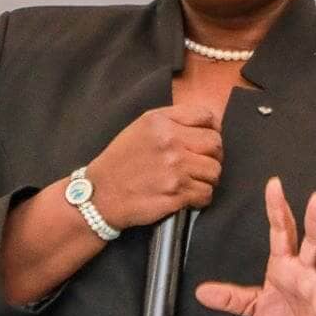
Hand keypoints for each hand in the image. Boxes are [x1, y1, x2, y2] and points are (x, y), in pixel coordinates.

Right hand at [84, 105, 222, 230]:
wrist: (100, 194)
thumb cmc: (121, 161)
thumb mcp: (140, 128)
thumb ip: (172, 120)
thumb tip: (209, 125)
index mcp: (161, 122)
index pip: (207, 117)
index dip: (212, 129)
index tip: (205, 141)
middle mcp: (170, 142)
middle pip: (216, 145)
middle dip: (213, 156)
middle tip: (201, 164)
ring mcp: (175, 169)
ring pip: (215, 171)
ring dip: (207, 178)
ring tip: (193, 180)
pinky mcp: (176, 194)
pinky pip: (206, 194)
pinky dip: (201, 197)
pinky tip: (187, 195)